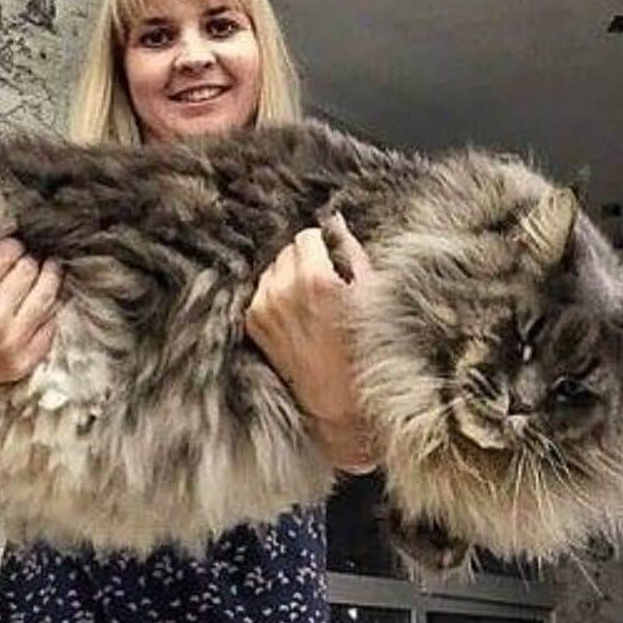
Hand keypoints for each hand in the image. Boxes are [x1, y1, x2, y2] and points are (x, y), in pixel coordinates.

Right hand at [0, 238, 61, 408]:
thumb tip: (6, 250)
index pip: (6, 255)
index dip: (13, 246)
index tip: (15, 246)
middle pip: (29, 272)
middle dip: (31, 261)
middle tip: (32, 258)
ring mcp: (11, 342)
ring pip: (46, 298)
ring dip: (50, 280)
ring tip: (51, 271)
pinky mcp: (22, 363)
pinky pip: (49, 331)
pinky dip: (49, 315)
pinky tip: (47, 306)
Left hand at [245, 215, 377, 472]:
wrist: (336, 401)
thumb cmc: (362, 349)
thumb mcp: (370, 295)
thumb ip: (350, 251)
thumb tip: (335, 222)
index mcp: (314, 279)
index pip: (306, 236)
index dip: (322, 245)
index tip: (331, 258)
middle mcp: (282, 291)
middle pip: (286, 250)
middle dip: (304, 260)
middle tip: (322, 282)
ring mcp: (263, 308)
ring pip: (271, 270)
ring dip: (287, 277)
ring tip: (308, 302)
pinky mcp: (253, 324)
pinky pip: (260, 292)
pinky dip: (274, 296)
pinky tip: (294, 316)